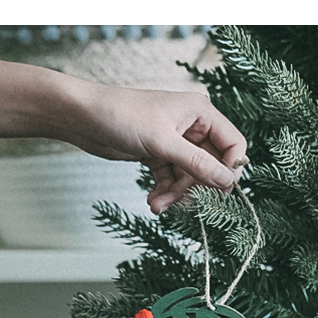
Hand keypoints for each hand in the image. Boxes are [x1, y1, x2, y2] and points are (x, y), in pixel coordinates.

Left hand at [61, 83, 247, 211]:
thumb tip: (228, 181)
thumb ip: (198, 164)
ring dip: (176, 195)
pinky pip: (173, 180)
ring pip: (190, 178)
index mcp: (200, 113)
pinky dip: (165, 193)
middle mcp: (192, 127)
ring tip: (157, 205)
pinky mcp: (160, 155)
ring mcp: (176, 142)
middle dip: (195, 188)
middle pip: (211, 167)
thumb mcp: (163, 143)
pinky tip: (153, 202)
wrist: (84, 118)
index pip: (233, 144)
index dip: (230, 169)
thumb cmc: (122, 116)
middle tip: (181, 202)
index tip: (219, 190)